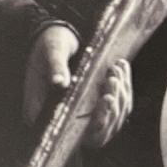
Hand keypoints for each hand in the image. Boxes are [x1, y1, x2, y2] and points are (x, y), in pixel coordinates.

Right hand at [23, 23, 132, 147]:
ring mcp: (81, 116)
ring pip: (110, 121)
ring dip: (119, 97)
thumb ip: (55, 66)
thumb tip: (59, 82)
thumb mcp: (51, 50)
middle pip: (97, 132)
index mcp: (43, 112)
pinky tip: (122, 69)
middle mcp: (63, 120)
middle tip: (113, 80)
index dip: (95, 122)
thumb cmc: (49, 43)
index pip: (72, 132)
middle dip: (111, 108)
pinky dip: (123, 90)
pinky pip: (116, 109)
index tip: (107, 99)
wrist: (58, 35)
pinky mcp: (95, 106)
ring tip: (117, 70)